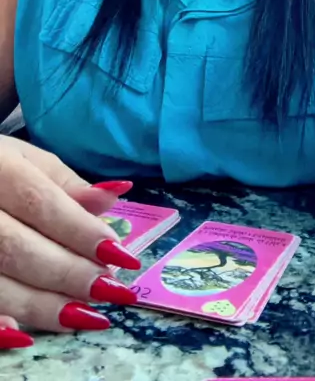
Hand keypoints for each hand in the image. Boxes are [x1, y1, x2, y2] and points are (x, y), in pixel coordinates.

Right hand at [0, 136, 140, 348]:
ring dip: (41, 305)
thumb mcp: (24, 158)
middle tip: (108, 289)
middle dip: (67, 273)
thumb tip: (112, 199)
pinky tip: (23, 337)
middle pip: (15, 247)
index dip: (80, 232)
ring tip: (84, 315)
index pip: (39, 203)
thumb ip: (65, 183)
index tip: (119, 255)